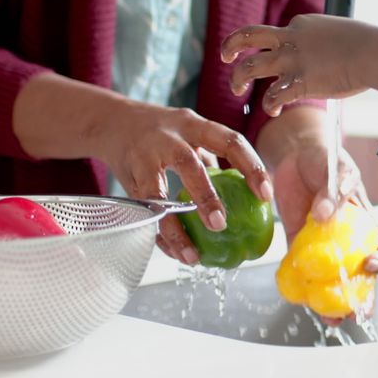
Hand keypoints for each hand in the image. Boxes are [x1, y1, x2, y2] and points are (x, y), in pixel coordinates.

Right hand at [95, 101, 273, 265]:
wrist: (111, 122)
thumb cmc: (163, 132)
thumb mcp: (190, 131)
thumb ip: (213, 156)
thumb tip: (248, 189)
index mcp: (193, 125)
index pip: (229, 141)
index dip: (251, 167)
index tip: (266, 195)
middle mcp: (168, 137)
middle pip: (188, 164)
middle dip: (206, 197)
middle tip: (221, 225)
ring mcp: (143, 157)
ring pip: (157, 194)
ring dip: (175, 227)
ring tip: (192, 256)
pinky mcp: (126, 179)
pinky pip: (144, 212)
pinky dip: (159, 234)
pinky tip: (174, 252)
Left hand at [221, 14, 376, 115]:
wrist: (372, 53)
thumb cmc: (368, 45)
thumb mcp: (342, 33)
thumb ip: (329, 41)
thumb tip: (336, 51)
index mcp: (300, 25)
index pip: (277, 33)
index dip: (277, 46)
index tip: (283, 58)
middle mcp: (290, 39)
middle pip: (248, 36)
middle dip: (231, 46)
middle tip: (225, 58)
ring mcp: (292, 61)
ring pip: (250, 66)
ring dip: (237, 78)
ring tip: (236, 89)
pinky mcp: (298, 82)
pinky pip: (273, 96)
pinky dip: (269, 106)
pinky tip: (273, 112)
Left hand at [269, 140, 377, 324]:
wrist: (294, 155)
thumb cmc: (325, 159)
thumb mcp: (337, 170)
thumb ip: (334, 191)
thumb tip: (323, 216)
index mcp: (367, 224)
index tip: (370, 263)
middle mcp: (348, 241)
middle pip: (363, 278)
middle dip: (362, 299)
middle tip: (354, 311)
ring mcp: (323, 247)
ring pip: (333, 283)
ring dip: (332, 304)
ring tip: (328, 317)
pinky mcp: (299, 246)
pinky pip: (302, 273)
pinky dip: (301, 287)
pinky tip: (297, 296)